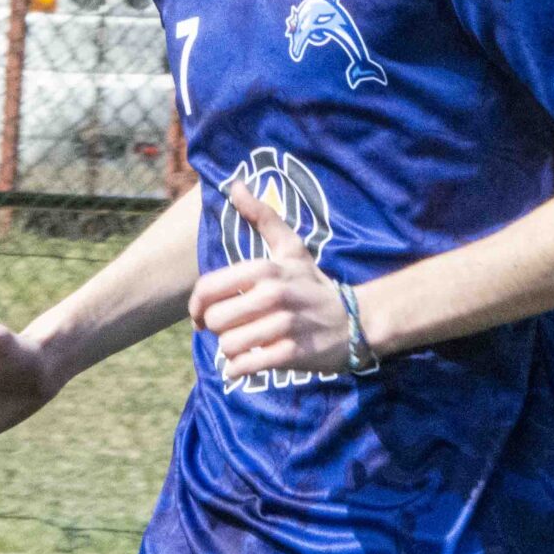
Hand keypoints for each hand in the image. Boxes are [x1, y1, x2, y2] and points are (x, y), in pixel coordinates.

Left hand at [190, 180, 353, 383]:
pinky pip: (247, 366)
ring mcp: (284, 325)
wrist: (356, 322)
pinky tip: (246, 365)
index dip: (197, 307)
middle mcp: (273, 294)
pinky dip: (240, 370)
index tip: (202, 316)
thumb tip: (233, 184)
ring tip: (244, 347)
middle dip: (218, 331)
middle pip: (216, 320)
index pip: (207, 289)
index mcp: (266, 269)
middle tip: (232, 331)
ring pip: (228, 346)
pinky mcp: (292, 354)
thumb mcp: (291, 249)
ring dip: (230, 352)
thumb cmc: (314, 285)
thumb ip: (262, 217)